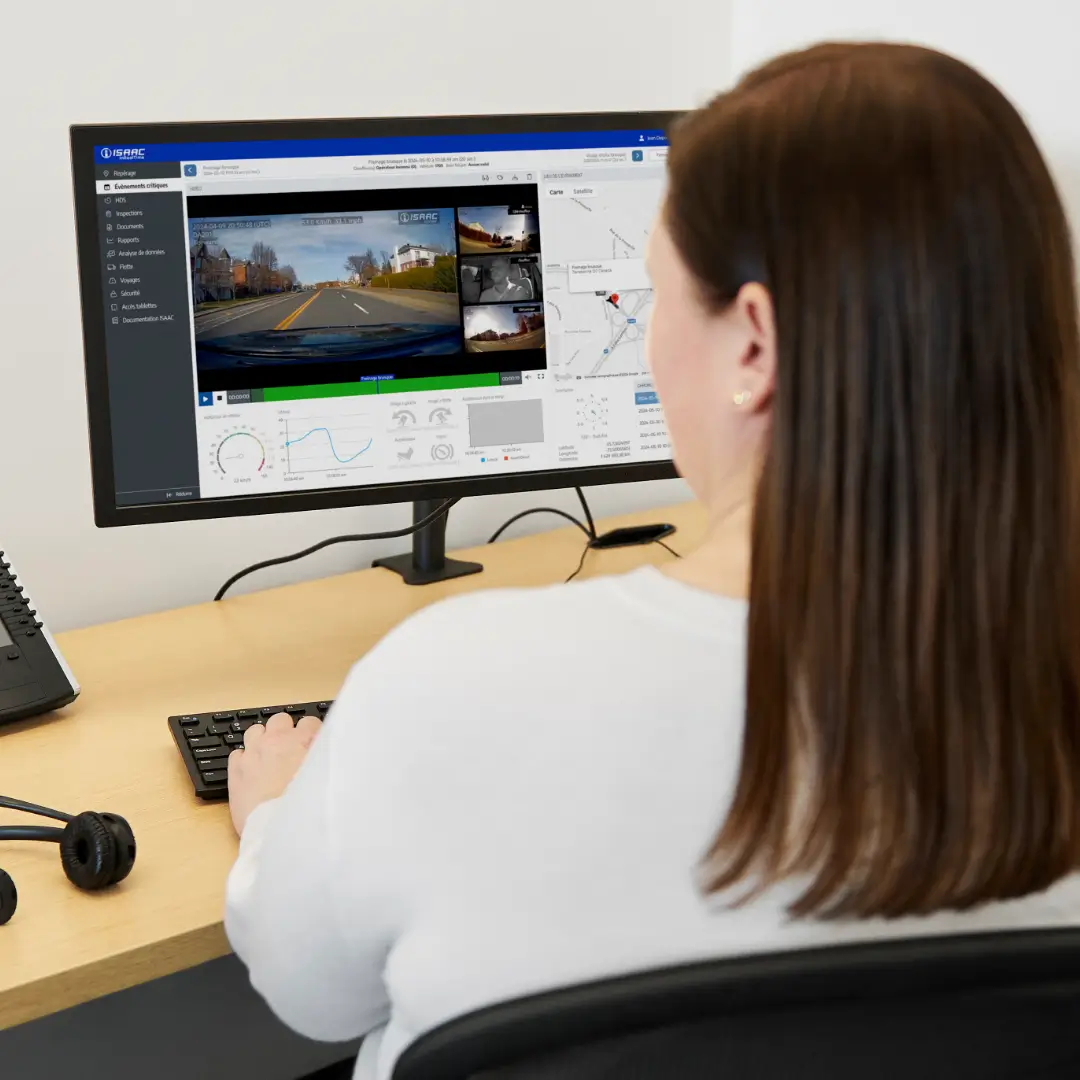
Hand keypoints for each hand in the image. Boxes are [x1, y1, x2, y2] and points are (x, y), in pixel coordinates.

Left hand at [228, 712, 321, 835]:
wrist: (276, 830)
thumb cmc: (306, 808)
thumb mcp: (326, 778)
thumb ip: (326, 759)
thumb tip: (329, 752)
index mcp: (302, 741)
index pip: (309, 722)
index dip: (311, 733)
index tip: (312, 744)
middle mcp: (276, 741)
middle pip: (280, 719)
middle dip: (285, 731)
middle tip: (290, 749)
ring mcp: (253, 753)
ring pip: (255, 730)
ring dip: (262, 740)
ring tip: (268, 756)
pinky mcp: (235, 770)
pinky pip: (237, 752)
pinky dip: (244, 758)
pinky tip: (251, 771)